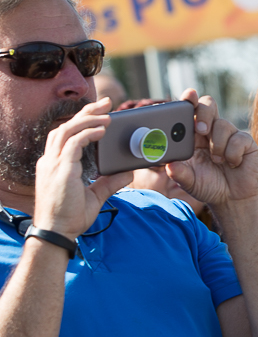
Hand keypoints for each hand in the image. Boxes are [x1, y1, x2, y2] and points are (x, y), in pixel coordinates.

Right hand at [33, 98, 132, 238]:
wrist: (57, 233)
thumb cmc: (70, 218)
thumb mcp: (95, 196)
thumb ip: (110, 182)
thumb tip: (128, 171)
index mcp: (55, 165)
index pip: (65, 135)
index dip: (81, 121)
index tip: (99, 114)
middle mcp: (51, 161)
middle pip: (65, 127)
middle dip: (86, 112)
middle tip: (106, 103)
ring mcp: (53, 164)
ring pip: (67, 130)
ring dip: (88, 119)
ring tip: (108, 114)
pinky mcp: (61, 170)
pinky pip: (74, 143)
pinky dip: (88, 133)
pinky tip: (103, 130)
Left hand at [165, 89, 257, 207]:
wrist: (233, 199)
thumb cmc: (209, 186)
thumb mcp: (189, 182)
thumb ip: (179, 173)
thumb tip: (169, 165)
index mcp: (193, 135)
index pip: (190, 111)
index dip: (188, 100)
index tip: (188, 96)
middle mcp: (211, 130)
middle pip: (208, 105)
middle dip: (204, 113)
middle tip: (200, 130)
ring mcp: (229, 135)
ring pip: (222, 124)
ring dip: (217, 145)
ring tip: (217, 161)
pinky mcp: (245, 142)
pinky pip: (239, 139)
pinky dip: (233, 154)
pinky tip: (233, 164)